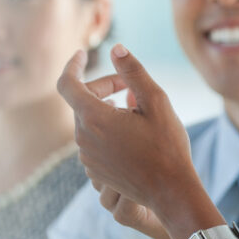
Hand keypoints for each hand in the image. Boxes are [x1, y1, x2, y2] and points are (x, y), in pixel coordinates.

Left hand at [57, 45, 219, 238]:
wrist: (170, 190)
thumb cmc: (167, 145)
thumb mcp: (156, 101)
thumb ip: (134, 72)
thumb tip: (117, 49)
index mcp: (94, 118)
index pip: (67, 83)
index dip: (73, 65)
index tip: (82, 54)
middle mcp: (83, 138)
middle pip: (81, 101)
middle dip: (102, 88)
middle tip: (130, 88)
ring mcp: (86, 157)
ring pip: (88, 121)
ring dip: (105, 110)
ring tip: (135, 112)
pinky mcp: (94, 170)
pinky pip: (93, 141)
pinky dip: (106, 130)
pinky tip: (131, 135)